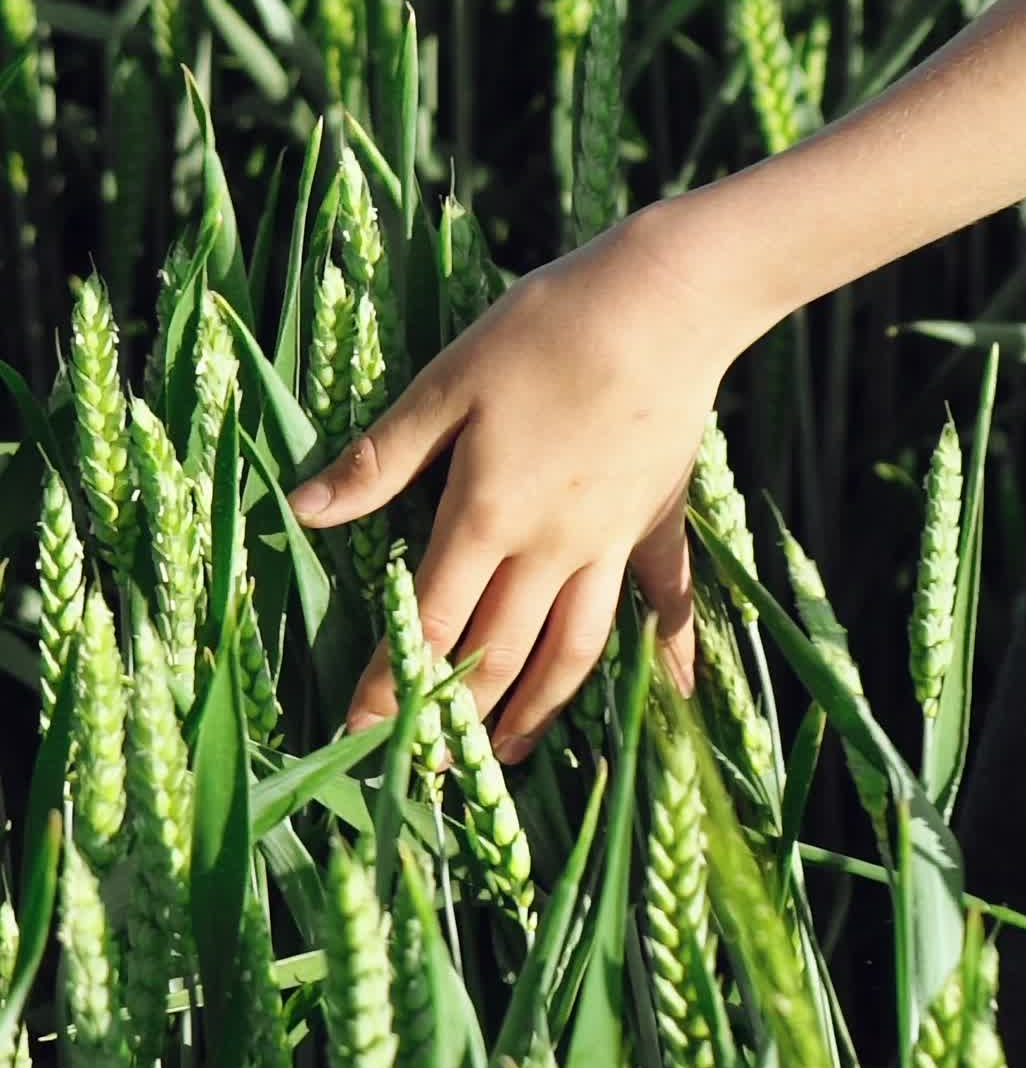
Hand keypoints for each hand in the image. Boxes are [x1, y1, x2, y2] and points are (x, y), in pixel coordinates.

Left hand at [289, 209, 726, 760]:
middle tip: (430, 762)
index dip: (391, 685)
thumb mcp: (447, 383)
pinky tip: (680, 696)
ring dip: (539, 705)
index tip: (361, 738)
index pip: (429, 622)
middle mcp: (549, 548)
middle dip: (457, 713)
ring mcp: (609, 541)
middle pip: (498, 650)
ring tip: (513, 751)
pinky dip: (673, 649)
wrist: (661, 305)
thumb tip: (303, 508)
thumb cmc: (545, 333)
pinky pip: (666, 598)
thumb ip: (381, 458)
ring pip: (574, 646)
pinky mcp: (655, 520)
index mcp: (487, 516)